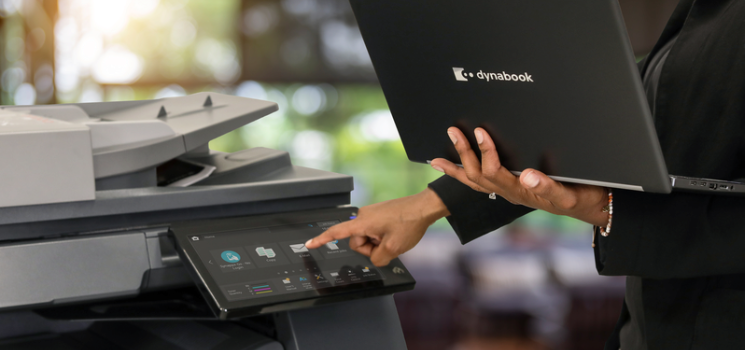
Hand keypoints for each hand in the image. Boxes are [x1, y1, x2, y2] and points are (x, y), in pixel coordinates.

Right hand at [304, 188, 449, 265]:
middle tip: (388, 245)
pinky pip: (374, 231)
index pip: (337, 232)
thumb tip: (375, 258)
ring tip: (393, 237)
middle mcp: (363, 216)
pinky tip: (395, 233)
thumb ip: (378, 259)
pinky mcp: (378, 214)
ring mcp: (371, 214)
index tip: (310, 244)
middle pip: (357, 242)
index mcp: (363, 222)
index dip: (322, 240)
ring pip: (366, 238)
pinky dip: (382, 237)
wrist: (424, 207)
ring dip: (378, 243)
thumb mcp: (393, 249)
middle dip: (370, 248)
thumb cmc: (410, 222)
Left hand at [430, 127, 609, 226]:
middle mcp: (509, 192)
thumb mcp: (568, 194)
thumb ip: (548, 187)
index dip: (486, 152)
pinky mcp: (510, 188)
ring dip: (457, 165)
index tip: (481, 132)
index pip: (495, 172)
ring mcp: (507, 191)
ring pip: (474, 180)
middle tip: (453, 131)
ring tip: (439, 157)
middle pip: (477, 175)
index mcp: (520, 191)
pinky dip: (462, 176)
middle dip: (464, 153)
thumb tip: (528, 176)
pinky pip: (480, 184)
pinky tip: (452, 167)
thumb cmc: (581, 197)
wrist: (589, 207)